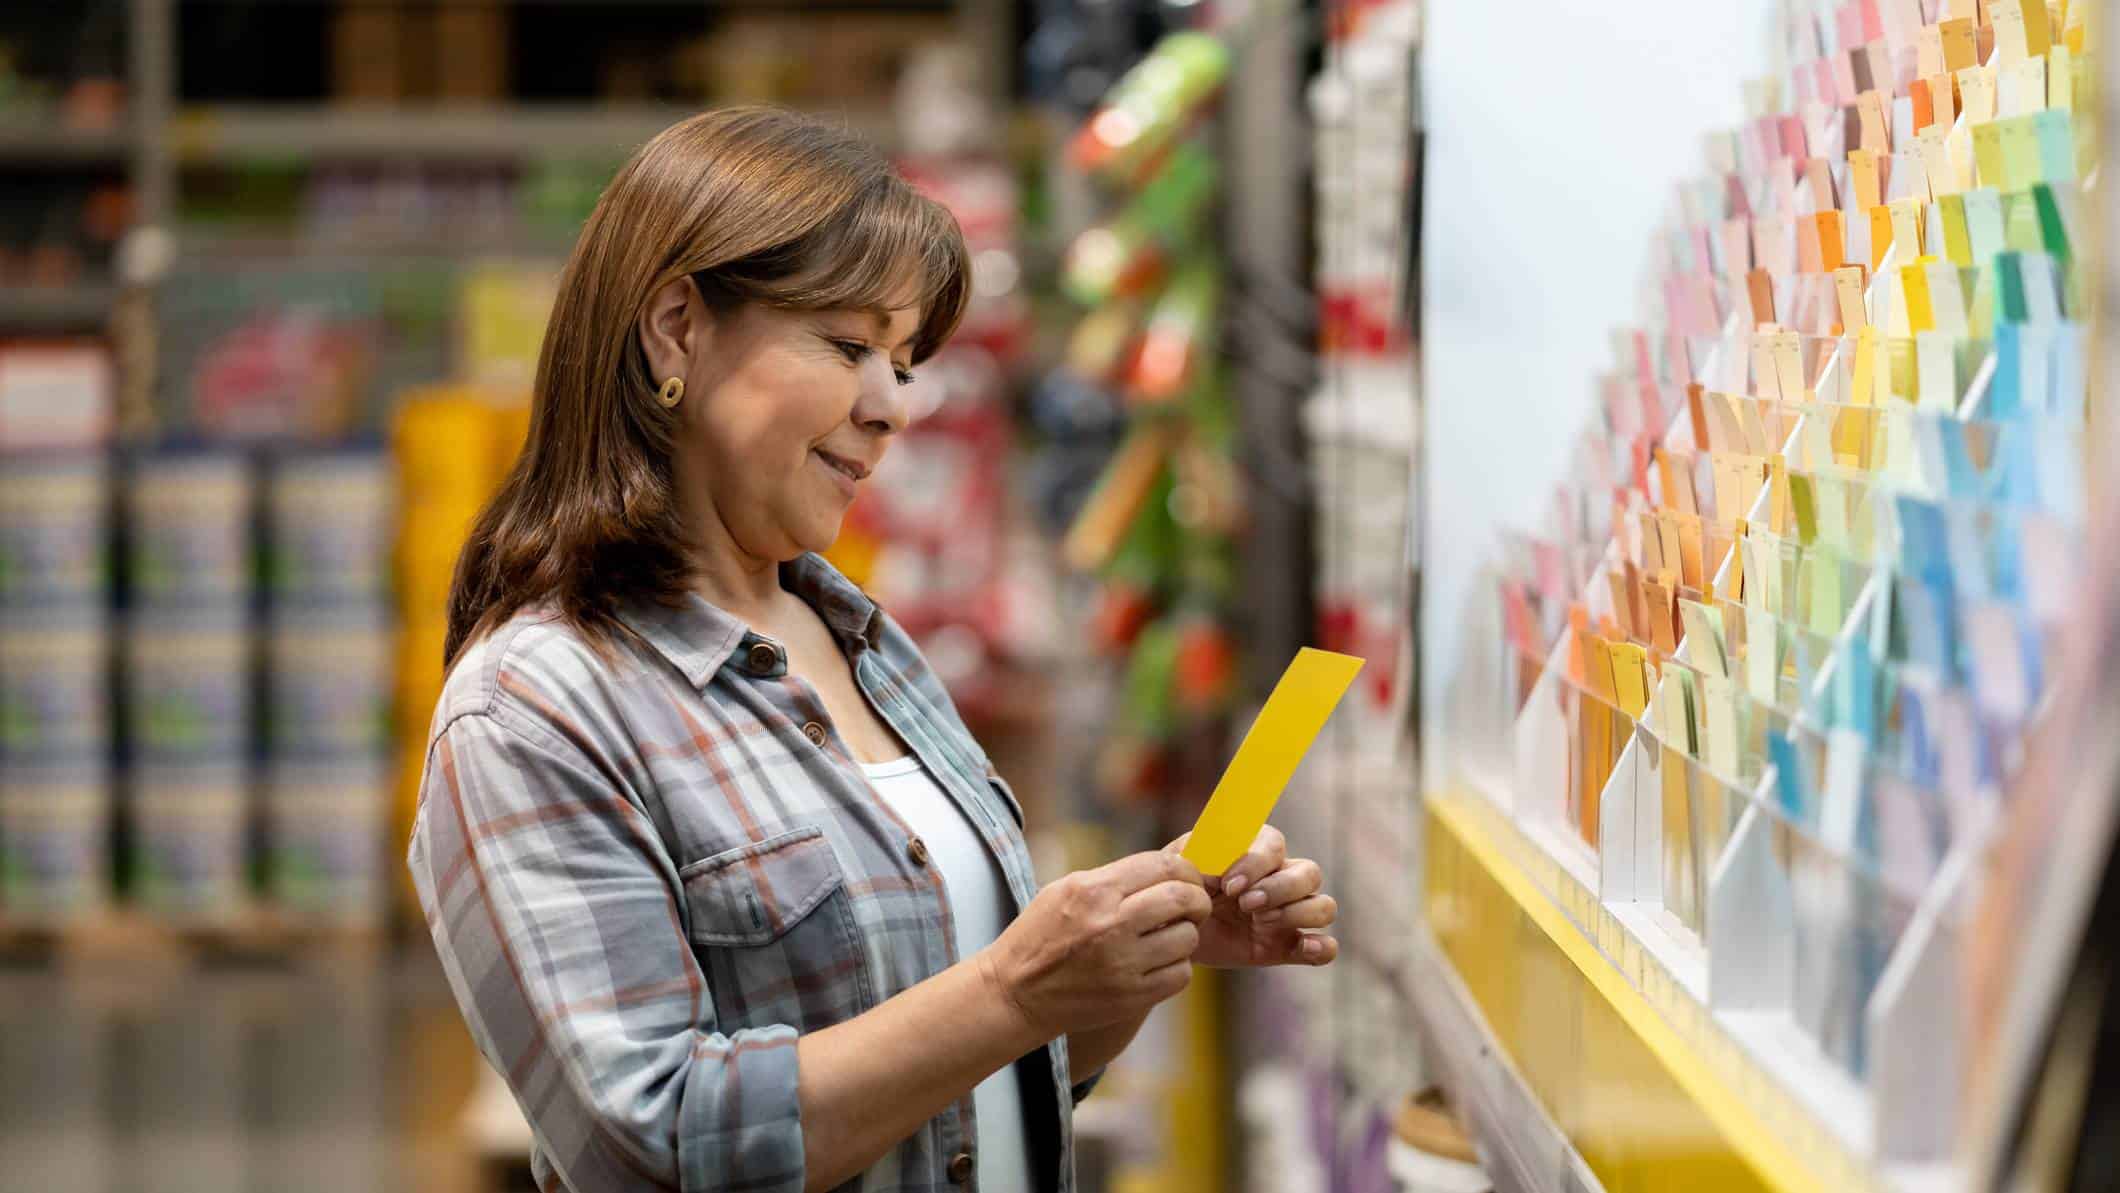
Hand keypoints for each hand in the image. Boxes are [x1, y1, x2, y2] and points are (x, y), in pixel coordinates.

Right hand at [978, 851, 1211, 1037]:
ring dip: (1186, 935)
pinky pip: (1180, 975)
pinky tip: (1158, 963)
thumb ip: (1115, 876)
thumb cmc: (1042, 934)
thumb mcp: (1066, 889)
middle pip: (1182, 898)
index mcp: (1093, 891)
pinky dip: (1176, 967)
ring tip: (1168, 937)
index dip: (1185, 869)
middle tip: (1194, 905)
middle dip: (1198, 898)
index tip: (1187, 878)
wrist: (1016, 992)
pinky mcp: (1130, 996)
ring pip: (1188, 938)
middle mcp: (1110, 925)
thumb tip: (1169, 864)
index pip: (1162, 865)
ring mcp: (1122, 964)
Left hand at [1163, 825, 1337, 967]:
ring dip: (1298, 912)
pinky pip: (1326, 947)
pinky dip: (1323, 947)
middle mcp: (1280, 879)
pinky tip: (1303, 947)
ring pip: (1324, 906)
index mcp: (1255, 851)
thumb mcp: (1182, 868)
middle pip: (1310, 872)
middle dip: (1279, 888)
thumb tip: (1226, 868)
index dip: (1256, 862)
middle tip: (1245, 903)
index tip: (1227, 884)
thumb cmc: (1179, 890)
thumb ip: (1202, 857)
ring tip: (1262, 921)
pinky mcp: (1287, 947)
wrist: (1171, 932)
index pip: (1275, 844)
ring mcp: (1288, 914)